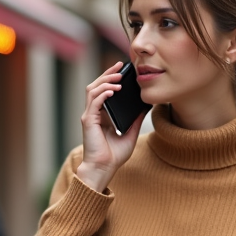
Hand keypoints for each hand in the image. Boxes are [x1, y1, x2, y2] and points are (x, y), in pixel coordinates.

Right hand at [75, 62, 145, 193]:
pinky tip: (113, 90)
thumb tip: (147, 105)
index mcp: (102, 114)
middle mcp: (94, 112)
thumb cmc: (114, 155)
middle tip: (121, 66)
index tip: (123, 69)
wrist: (104, 169)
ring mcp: (89, 116)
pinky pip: (94, 102)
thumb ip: (136, 119)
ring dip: (105, 81)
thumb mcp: (131, 133)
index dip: (112, 77)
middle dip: (108, 73)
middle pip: (97, 85)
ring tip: (118, 77)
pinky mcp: (88, 121)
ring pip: (93, 90)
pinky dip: (103, 93)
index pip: (104, 89)